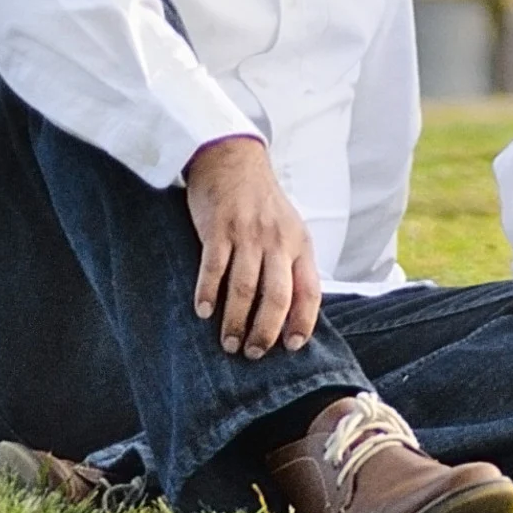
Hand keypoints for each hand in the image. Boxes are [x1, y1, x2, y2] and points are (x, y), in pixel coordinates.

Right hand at [185, 136, 320, 360]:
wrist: (233, 159)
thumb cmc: (261, 203)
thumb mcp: (288, 230)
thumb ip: (291, 266)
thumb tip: (292, 314)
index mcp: (299, 244)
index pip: (309, 290)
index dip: (304, 321)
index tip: (294, 346)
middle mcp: (278, 241)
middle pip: (277, 296)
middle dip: (266, 331)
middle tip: (254, 354)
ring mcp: (248, 234)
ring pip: (245, 287)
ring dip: (235, 320)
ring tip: (228, 343)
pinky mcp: (219, 228)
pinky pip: (214, 267)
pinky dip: (208, 292)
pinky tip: (203, 312)